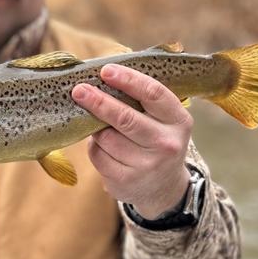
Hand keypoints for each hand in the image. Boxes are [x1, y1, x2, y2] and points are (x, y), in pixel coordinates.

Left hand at [72, 64, 192, 219]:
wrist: (163, 188)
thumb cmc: (156, 141)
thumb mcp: (163, 120)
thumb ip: (142, 99)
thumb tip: (103, 74)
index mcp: (178, 120)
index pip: (153, 94)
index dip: (128, 80)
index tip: (106, 71)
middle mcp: (166, 143)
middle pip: (126, 118)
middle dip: (99, 102)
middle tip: (79, 90)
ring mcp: (147, 165)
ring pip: (107, 137)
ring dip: (96, 129)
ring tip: (100, 127)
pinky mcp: (127, 181)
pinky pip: (98, 156)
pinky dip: (94, 147)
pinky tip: (102, 146)